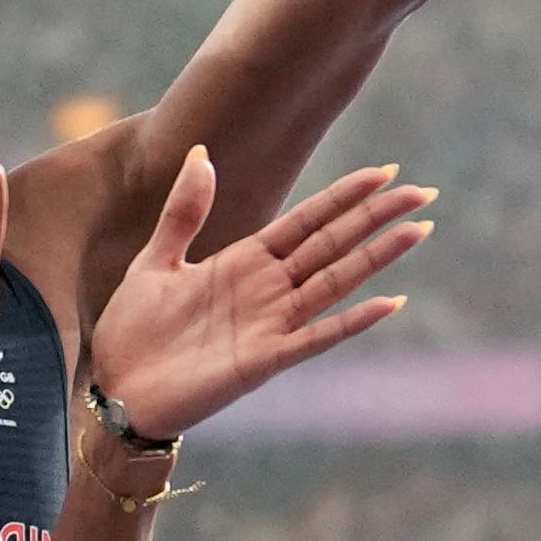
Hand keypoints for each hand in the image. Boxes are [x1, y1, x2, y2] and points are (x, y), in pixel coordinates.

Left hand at [81, 152, 424, 443]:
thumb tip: (202, 152)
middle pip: (333, 244)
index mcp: (244, 261)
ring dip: (377, 257)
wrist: (118, 389)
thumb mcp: (155, 259)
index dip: (344, 197)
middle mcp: (267, 289)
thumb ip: (185, 211)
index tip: (383, 173)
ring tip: (417, 230)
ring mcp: (271, 324)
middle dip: (376, 218)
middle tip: (421, 191)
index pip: (307, 221)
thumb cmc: (134, 329)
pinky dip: (353, 321)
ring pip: (335, 282)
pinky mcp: (264, 360)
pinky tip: (389, 303)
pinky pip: (317, 337)